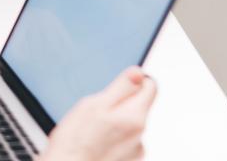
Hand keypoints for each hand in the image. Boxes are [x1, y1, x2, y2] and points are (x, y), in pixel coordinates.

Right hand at [40, 67, 156, 160]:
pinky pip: (124, 141)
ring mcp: (135, 150)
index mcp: (135, 116)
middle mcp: (140, 134)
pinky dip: (112, 139)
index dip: (134, 81)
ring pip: (129, 124)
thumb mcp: (94, 104)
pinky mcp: (128, 160)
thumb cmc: (75, 141)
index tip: (118, 86)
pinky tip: (96, 143)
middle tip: (96, 112)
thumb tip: (138, 73)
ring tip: (93, 131)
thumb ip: (121, 87)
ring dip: (115, 123)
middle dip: (120, 104)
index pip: (150, 86)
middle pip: (138, 106)